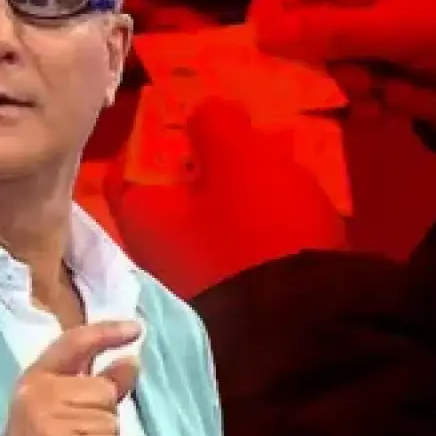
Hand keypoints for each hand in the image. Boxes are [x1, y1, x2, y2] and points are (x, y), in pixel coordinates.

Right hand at [1, 321, 141, 435]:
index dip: (107, 333)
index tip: (135, 329)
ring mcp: (48, 424)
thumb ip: (99, 382)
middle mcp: (38, 395)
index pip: (74, 343)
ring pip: (111, 421)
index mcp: (36, 377)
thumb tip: (132, 361)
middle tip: (82, 434)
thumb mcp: (63, 407)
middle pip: (103, 390)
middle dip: (104, 415)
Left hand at [105, 100, 346, 298]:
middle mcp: (155, 249)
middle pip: (169, 188)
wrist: (307, 325)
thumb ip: (215, 124)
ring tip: (268, 154)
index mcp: (141, 215)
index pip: (128, 163)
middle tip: (235, 127)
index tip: (187, 110)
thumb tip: (203, 110)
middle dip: (201, 157)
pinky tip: (283, 196)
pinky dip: (253, 215)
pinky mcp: (233, 292)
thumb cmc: (258, 229)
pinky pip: (235, 239)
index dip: (154, 132)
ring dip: (232, 185)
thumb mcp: (239, 158)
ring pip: (205, 214)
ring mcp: (193, 275)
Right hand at [249, 0, 435, 129]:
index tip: (260, 46)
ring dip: (337, 88)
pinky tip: (382, 111)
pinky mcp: (377, 73)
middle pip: (297, 28)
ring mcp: (365, 39)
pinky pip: (345, 93)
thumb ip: (333, 31)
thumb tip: (265, 35)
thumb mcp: (399, 25)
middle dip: (309, 60)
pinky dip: (358, 106)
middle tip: (326, 83)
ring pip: (319, 67)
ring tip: (371, 96)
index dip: (268, 6)